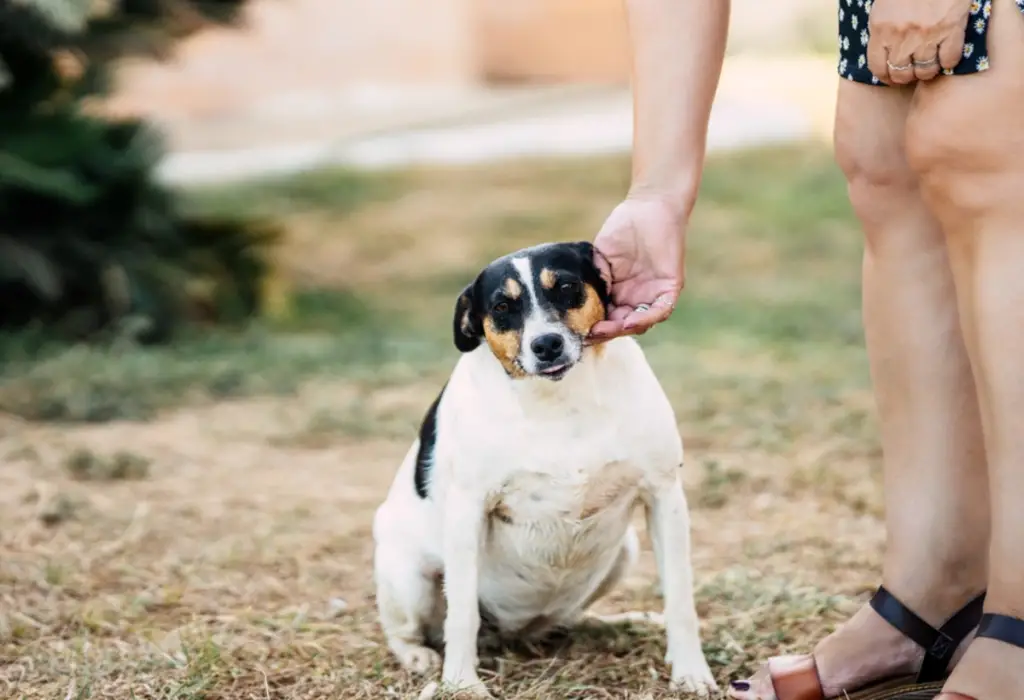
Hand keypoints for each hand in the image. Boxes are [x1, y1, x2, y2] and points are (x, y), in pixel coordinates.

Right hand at [588, 195, 685, 342]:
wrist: (650, 206)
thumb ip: (594, 276)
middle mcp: (636, 298)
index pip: (605, 316)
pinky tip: (628, 322)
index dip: (592, 325)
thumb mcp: (601, 256)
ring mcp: (653, 294)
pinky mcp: (669, 288)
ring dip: (621, 329)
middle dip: (605, 332)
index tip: (575, 329)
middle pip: (621, 325)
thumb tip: (582, 299)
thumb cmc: (624, 227)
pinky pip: (660, 310)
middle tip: (588, 334)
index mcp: (618, 293)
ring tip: (604, 330)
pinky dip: (645, 319)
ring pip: (640, 323)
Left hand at [867, 0, 971, 84]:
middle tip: (913, 71)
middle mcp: (901, 36)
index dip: (886, 77)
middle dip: (907, 76)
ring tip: (930, 63)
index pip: (878, 68)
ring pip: (926, 70)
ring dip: (928, 71)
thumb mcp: (885, 5)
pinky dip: (949, 62)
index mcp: (880, 29)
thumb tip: (885, 52)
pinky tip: (947, 55)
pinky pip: (950, 60)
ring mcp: (927, 34)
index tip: (892, 77)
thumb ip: (883, 28)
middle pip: (902, 74)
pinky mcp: (952, 27)